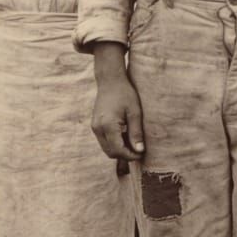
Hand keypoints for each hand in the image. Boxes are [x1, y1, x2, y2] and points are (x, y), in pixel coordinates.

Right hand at [91, 44, 145, 161]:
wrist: (110, 81)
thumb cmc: (125, 93)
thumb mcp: (135, 112)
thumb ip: (136, 132)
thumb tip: (139, 150)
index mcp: (108, 125)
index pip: (118, 150)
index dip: (130, 155)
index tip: (142, 153)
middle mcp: (98, 128)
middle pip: (110, 152)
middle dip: (125, 155)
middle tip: (139, 150)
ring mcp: (95, 127)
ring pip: (106, 148)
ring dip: (119, 149)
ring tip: (133, 141)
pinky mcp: (95, 125)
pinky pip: (104, 141)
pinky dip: (114, 143)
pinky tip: (125, 134)